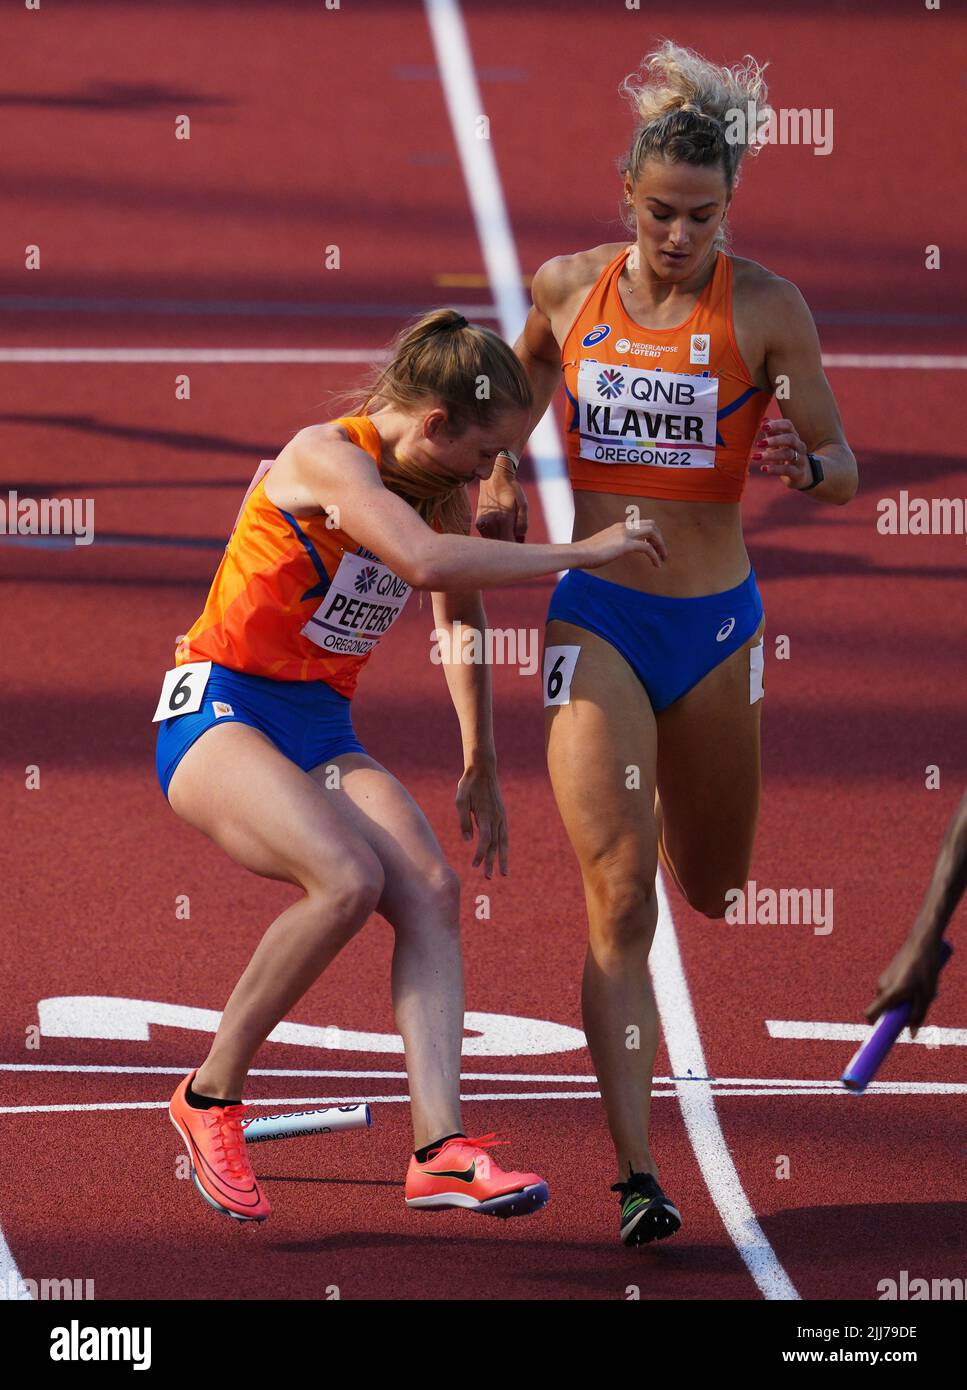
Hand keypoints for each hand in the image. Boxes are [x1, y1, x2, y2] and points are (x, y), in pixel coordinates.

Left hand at [455, 760, 508, 878]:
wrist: (483, 770)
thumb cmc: (468, 785)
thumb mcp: (460, 801)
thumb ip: (464, 821)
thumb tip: (468, 840)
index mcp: (486, 815)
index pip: (485, 840)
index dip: (480, 854)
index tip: (475, 865)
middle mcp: (497, 818)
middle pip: (495, 845)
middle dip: (492, 862)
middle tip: (488, 877)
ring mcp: (502, 816)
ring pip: (504, 841)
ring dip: (503, 858)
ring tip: (504, 873)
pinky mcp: (502, 814)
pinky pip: (505, 834)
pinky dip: (505, 846)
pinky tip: (503, 855)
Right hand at [476, 463, 527, 541]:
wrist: (494, 478)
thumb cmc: (512, 490)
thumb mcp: (523, 504)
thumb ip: (523, 523)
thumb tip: (520, 537)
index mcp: (504, 520)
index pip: (510, 543)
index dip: (516, 548)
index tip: (521, 549)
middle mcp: (491, 523)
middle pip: (501, 544)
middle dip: (509, 546)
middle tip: (516, 542)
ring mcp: (483, 523)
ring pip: (493, 542)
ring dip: (500, 542)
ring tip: (508, 533)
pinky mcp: (479, 522)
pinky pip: (487, 536)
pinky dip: (494, 536)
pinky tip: (499, 528)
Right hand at [582, 518, 666, 569]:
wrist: (579, 553)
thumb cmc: (587, 553)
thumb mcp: (603, 545)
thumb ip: (611, 545)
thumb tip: (612, 551)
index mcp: (620, 526)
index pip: (643, 524)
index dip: (652, 535)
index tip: (654, 547)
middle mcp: (624, 527)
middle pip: (652, 524)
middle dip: (660, 538)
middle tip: (662, 552)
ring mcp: (625, 534)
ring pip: (653, 533)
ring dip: (661, 545)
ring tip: (663, 558)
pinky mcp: (625, 544)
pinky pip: (647, 548)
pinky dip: (655, 556)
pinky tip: (657, 565)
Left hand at [752, 417, 811, 488]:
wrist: (802, 475)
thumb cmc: (785, 455)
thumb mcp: (778, 443)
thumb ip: (771, 432)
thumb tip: (763, 419)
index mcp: (793, 435)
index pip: (788, 425)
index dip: (776, 425)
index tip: (762, 426)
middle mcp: (798, 446)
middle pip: (790, 439)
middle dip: (775, 440)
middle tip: (759, 443)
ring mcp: (800, 459)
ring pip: (788, 454)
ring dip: (771, 455)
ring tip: (756, 457)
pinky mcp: (798, 473)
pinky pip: (788, 470)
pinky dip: (775, 469)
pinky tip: (763, 469)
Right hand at [865, 935, 945, 1035]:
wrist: (922, 942)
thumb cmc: (926, 968)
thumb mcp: (926, 995)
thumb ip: (918, 1016)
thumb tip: (911, 1035)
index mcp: (890, 993)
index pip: (870, 1015)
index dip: (874, 1028)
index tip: (880, 1039)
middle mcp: (882, 987)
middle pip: (884, 1011)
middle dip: (898, 1014)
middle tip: (918, 1006)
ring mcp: (883, 980)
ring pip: (890, 1001)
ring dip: (903, 1003)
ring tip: (921, 991)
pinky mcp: (887, 974)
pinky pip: (891, 992)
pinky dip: (901, 994)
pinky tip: (917, 983)